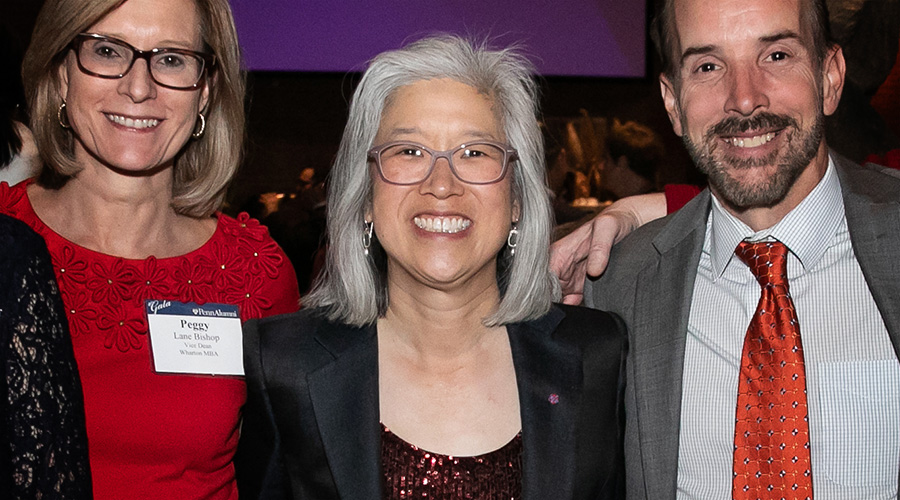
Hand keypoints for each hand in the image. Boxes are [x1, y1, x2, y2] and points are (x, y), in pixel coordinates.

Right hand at [550, 193, 665, 303]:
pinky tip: (583, 311)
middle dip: (553, 305)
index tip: (559, 304)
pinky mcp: (579, 286)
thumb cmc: (615, 221)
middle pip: (547, 293)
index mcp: (559, 253)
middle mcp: (560, 267)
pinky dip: (572, 309)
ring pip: (557, 299)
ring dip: (562, 308)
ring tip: (575, 314)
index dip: (546, 294)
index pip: (542, 279)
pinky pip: (570, 302)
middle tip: (567, 314)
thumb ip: (600, 248)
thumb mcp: (608, 228)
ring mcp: (569, 278)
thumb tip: (594, 271)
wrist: (627, 223)